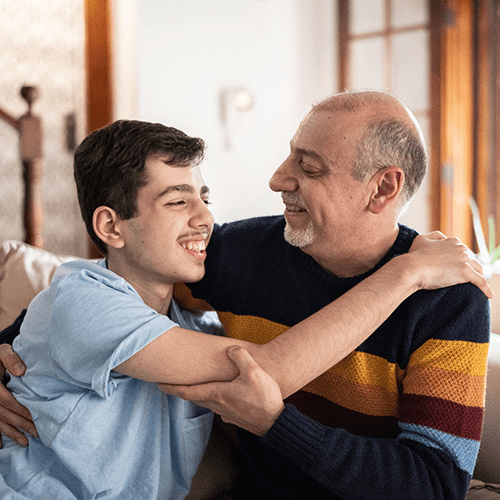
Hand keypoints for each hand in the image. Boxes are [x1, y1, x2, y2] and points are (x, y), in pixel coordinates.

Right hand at [0, 344, 36, 446]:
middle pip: (5, 414)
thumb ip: (11, 359)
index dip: (21, 408)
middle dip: (21, 424)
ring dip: (12, 433)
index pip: (7, 400)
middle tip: (38, 432)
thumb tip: (22, 371)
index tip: (36, 415)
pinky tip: (2, 446)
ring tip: (26, 442)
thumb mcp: (3, 352)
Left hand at [159, 346, 284, 436]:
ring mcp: (226, 413)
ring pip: (206, 402)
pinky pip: (218, 406)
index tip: (159, 384)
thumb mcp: (254, 371)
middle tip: (169, 383)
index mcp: (218, 394)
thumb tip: (231, 349)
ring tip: (192, 386)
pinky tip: (219, 394)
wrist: (275, 422)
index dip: (172, 387)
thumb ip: (240, 356)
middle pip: (194, 397)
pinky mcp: (235, 417)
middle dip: (180, 390)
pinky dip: (212, 399)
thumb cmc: (264, 398)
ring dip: (196, 394)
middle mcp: (218, 405)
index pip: (188, 391)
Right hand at [408, 231, 492, 297]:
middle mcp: (461, 248)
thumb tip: (443, 238)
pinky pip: (480, 281)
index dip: (461, 259)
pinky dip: (486, 289)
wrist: (412, 268)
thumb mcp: (422, 239)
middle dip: (471, 268)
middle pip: (472, 259)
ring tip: (479, 285)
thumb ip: (434, 236)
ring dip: (479, 276)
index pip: (463, 250)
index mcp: (452, 241)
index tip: (459, 267)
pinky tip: (489, 295)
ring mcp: (464, 260)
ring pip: (479, 269)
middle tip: (468, 278)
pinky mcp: (465, 272)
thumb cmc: (414, 255)